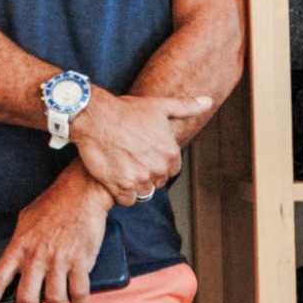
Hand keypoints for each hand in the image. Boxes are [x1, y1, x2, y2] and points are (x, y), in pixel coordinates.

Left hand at [0, 173, 111, 302]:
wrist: (82, 193)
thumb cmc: (53, 205)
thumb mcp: (25, 221)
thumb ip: (20, 243)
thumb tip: (17, 261)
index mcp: (18, 247)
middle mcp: (36, 257)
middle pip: (27, 298)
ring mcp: (59, 260)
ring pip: (54, 300)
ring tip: (59, 302)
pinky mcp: (81, 261)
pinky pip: (79, 293)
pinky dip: (79, 301)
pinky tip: (78, 298)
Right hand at [67, 89, 210, 201]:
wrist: (95, 116)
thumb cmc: (126, 110)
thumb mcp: (160, 106)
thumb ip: (186, 107)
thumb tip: (207, 101)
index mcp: (171, 153)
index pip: (172, 170)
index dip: (159, 163)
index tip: (146, 155)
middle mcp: (158, 168)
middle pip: (158, 181)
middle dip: (148, 174)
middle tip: (132, 161)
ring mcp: (140, 179)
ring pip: (144, 192)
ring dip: (135, 185)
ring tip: (123, 169)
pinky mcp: (120, 186)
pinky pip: (127, 200)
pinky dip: (122, 193)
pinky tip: (115, 179)